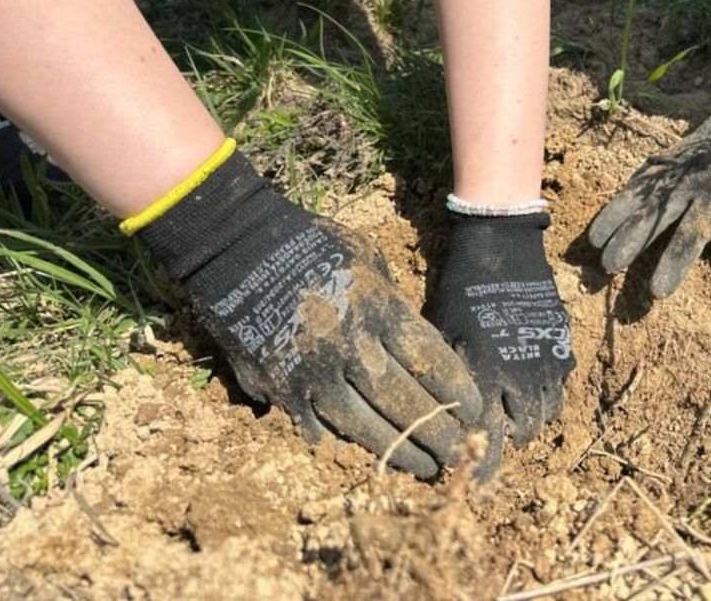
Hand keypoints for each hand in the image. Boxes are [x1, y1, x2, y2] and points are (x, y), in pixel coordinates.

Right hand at [138, 151, 482, 478]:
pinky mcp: (278, 384)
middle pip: (405, 401)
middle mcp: (351, 344)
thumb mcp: (367, 258)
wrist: (236, 245)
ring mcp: (312, 369)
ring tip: (424, 466)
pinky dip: (338, 439)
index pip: (430, 360)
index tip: (475, 412)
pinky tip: (363, 453)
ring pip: (364, 424)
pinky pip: (315, 423)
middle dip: (438, 432)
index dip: (457, 391)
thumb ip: (392, 303)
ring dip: (398, 449)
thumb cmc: (310, 243)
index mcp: (378, 308)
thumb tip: (410, 346)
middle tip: (460, 453)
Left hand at [429, 211, 574, 478]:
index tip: (471, 480)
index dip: (480, 466)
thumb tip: (438, 422)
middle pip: (523, 433)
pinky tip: (525, 381)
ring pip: (546, 413)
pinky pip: (559, 386)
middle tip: (488, 435)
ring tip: (508, 408)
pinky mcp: (562, 347)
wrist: (502, 247)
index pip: (488, 441)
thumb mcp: (441, 334)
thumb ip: (444, 381)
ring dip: (527, 418)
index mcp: (487, 377)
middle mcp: (522, 377)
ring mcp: (547, 362)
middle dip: (506, 440)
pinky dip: (544, 393)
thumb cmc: (460, 289)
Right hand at [589, 49, 710, 297]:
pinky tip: (609, 215)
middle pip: (656, 213)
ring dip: (615, 218)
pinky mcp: (674, 155)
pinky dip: (623, 196)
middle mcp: (695, 178)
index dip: (675, 261)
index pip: (694, 233)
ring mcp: (681, 165)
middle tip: (607, 268)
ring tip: (593, 244)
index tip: (658, 291)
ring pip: (640, 193)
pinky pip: (642, 178)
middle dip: (631, 241)